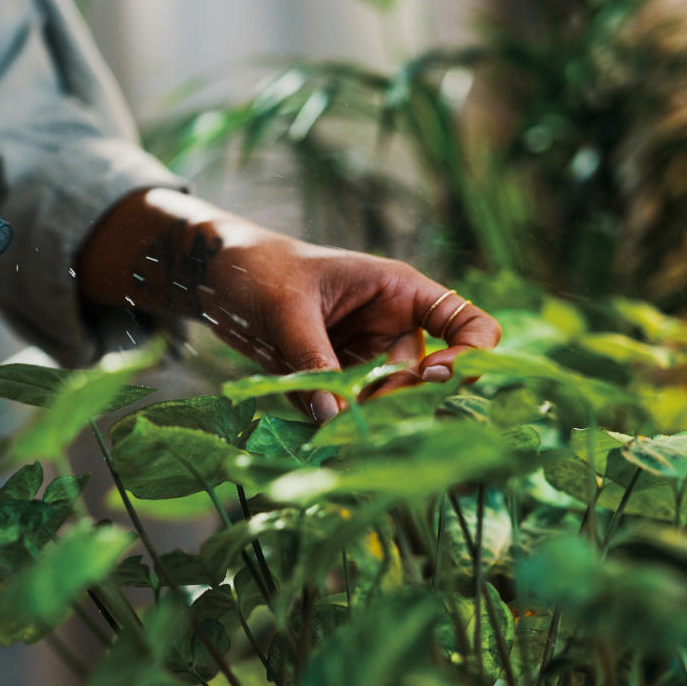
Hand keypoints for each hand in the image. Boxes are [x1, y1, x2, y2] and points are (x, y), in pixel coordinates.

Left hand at [78, 188, 501, 422]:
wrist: (216, 276)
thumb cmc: (259, 269)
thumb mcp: (287, 309)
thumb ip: (312, 360)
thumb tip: (335, 416)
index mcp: (399, 292)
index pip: (468, 323)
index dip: (470, 355)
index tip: (437, 378)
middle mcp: (392, 329)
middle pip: (423, 381)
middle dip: (392, 399)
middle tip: (351, 409)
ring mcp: (365, 358)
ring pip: (381, 403)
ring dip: (353, 413)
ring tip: (312, 402)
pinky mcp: (335, 380)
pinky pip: (342, 410)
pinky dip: (323, 415)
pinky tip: (293, 397)